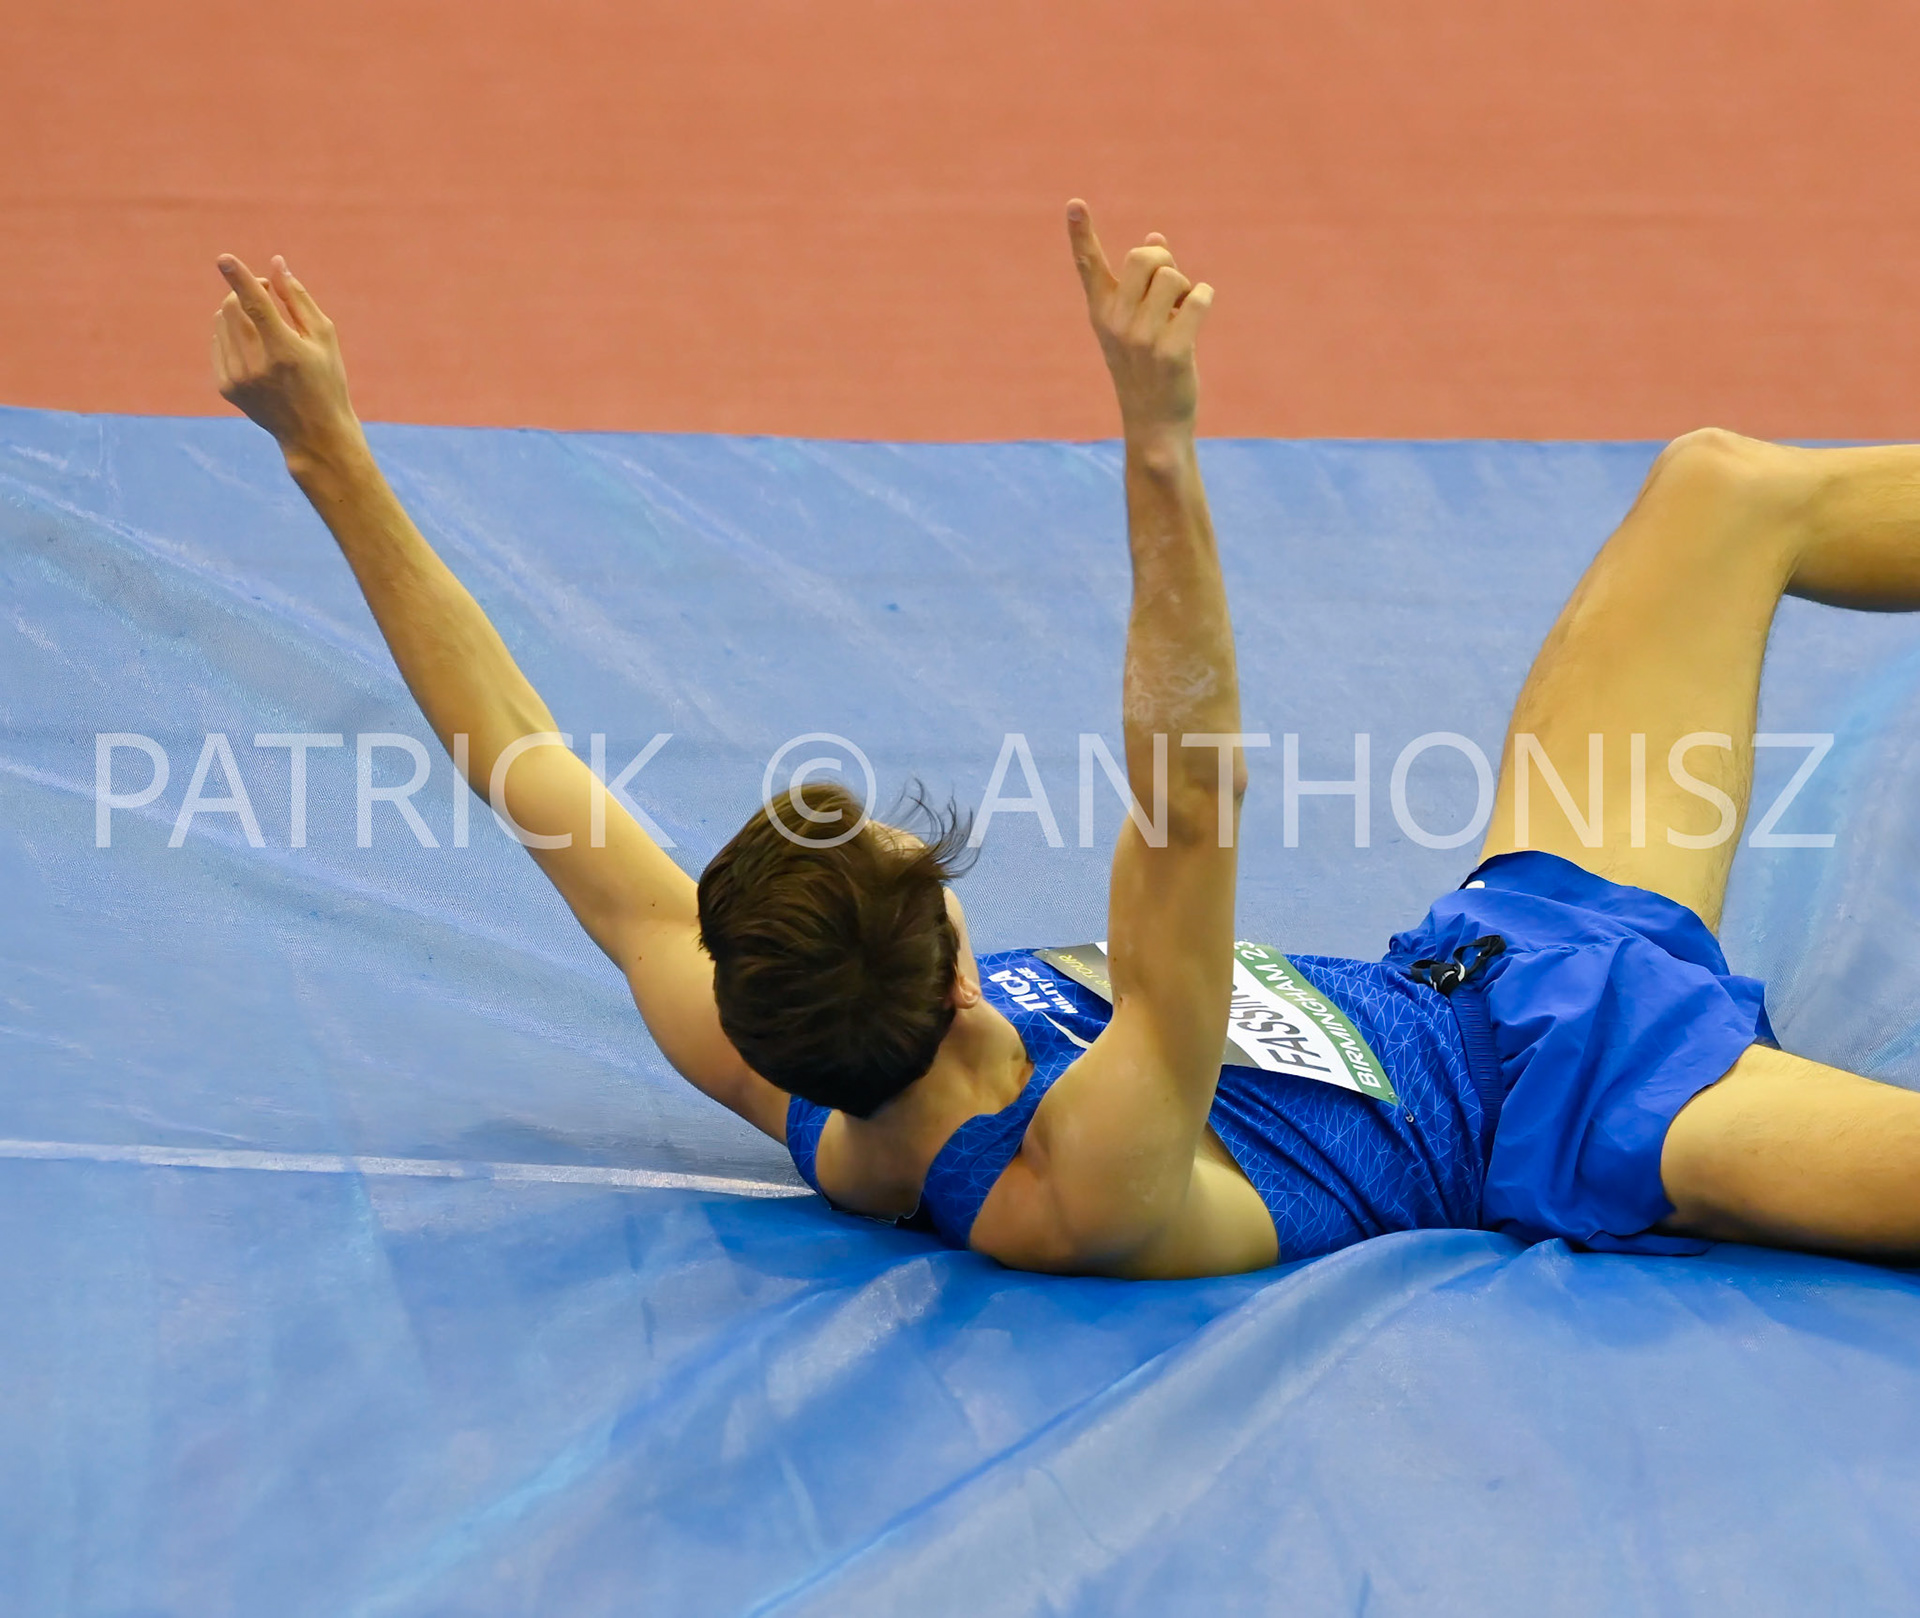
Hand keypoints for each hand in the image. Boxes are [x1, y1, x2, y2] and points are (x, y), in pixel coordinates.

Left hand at [211, 254, 363, 472]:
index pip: (256, 307)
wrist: (314, 434)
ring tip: (264, 326)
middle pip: (233, 307)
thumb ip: (299, 299)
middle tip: (268, 295)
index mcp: (286, 353)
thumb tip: (275, 264)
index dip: (241, 280)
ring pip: (222, 321)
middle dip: (246, 291)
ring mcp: (238, 379)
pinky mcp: (226, 386)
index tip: (224, 258)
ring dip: (239, 311)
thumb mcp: (324, 338)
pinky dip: (232, 332)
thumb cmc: (326, 380)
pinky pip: (218, 340)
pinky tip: (254, 345)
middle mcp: (257, 367)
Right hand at [1067, 200, 1212, 450]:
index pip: (1089, 265)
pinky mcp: (1171, 351)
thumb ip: (1144, 282)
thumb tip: (1156, 238)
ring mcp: (1141, 338)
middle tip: (1170, 289)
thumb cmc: (1146, 368)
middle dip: (1166, 262)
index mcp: (1101, 312)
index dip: (1080, 233)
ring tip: (1181, 312)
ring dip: (1187, 286)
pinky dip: (1204, 298)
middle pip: (1145, 257)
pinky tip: (1199, 313)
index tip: (1074, 203)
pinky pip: (1198, 299)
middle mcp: (1115, 323)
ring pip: (1174, 276)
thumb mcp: (1135, 324)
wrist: (1154, 424)